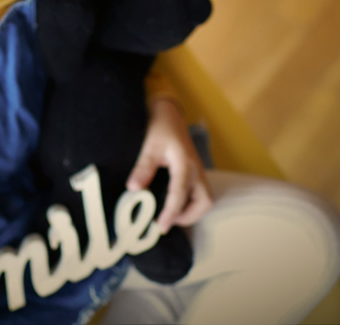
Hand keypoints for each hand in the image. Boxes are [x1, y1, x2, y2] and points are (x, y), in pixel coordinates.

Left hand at [126, 97, 212, 231]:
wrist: (169, 114)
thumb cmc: (160, 128)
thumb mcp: (148, 145)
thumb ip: (143, 167)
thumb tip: (134, 188)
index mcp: (185, 163)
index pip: (180, 193)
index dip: (171, 212)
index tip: (161, 226)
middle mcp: (196, 170)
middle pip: (205, 202)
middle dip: (189, 216)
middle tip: (167, 221)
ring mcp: (198, 172)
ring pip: (205, 200)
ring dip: (191, 212)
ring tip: (170, 215)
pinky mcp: (195, 173)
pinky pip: (199, 194)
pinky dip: (190, 204)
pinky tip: (173, 205)